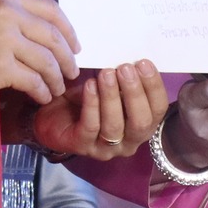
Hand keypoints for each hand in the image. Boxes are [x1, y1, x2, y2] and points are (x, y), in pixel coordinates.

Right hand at [0, 0, 78, 101]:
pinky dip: (42, 91)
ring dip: (57, 78)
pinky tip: (41, 97)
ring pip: (47, 61)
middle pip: (54, 37)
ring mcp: (4, 39)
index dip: (69, 31)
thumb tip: (50, 33)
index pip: (53, 10)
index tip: (76, 47)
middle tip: (72, 72)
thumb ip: (14, 14)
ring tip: (57, 88)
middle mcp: (8, 12)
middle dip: (68, 58)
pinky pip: (33, 81)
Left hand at [32, 61, 170, 159]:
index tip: (144, 63)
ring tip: (106, 74)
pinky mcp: (81, 146)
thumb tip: (134, 58)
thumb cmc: (86, 96)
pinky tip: (90, 85)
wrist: (49, 112)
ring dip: (112, 96)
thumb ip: (124, 78)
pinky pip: (90, 126)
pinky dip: (92, 103)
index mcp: (141, 125)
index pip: (157, 110)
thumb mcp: (109, 86)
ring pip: (115, 125)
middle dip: (135, 93)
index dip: (154, 87)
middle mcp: (128, 141)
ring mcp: (105, 148)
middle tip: (125, 68)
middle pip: (141, 122)